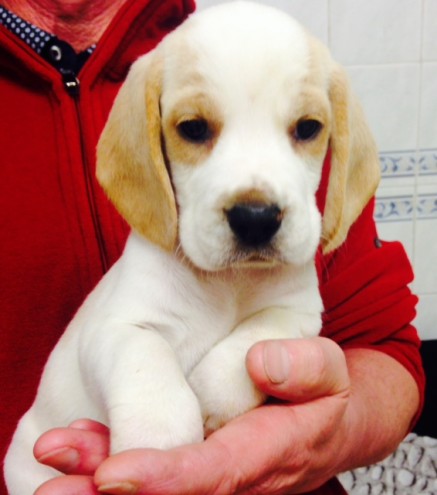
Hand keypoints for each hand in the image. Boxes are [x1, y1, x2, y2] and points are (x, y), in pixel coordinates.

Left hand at [35, 337, 350, 493]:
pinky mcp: (199, 466)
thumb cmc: (323, 394)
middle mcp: (239, 479)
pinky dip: (109, 464)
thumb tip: (262, 363)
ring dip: (97, 480)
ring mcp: (217, 477)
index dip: (168, 478)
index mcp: (274, 452)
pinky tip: (75, 450)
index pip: (218, 474)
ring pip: (157, 489)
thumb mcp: (330, 372)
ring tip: (52, 458)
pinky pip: (154, 469)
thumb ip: (306, 366)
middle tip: (52, 488)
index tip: (114, 476)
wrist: (328, 423)